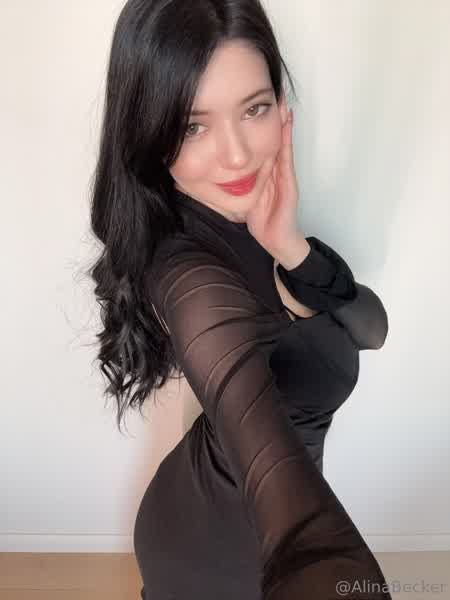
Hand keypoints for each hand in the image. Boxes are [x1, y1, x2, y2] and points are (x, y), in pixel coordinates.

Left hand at [245, 91, 302, 258]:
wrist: (276, 241)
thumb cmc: (260, 220)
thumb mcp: (241, 198)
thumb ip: (230, 185)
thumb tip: (210, 173)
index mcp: (262, 172)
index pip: (257, 142)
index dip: (253, 124)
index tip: (247, 103)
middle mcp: (274, 169)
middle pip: (270, 136)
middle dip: (270, 115)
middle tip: (269, 89)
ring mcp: (283, 174)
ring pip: (280, 141)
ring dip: (281, 120)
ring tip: (280, 98)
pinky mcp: (289, 181)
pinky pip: (287, 156)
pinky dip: (286, 138)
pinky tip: (286, 122)